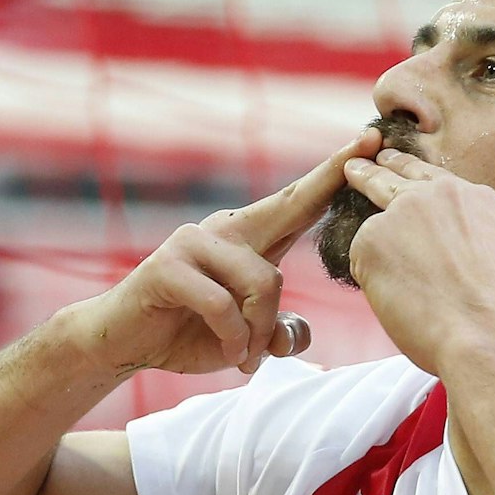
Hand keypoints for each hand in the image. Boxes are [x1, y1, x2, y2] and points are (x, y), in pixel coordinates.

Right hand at [69, 129, 380, 377]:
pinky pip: (223, 304)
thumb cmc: (187, 332)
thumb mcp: (246, 337)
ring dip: (262, 331)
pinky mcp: (169, 266)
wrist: (123, 343)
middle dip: (331, 176)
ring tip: (248, 358)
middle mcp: (225, 229)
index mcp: (248, 239)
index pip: (299, 204)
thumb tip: (295, 336)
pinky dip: (234, 338)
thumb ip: (277, 331)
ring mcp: (195, 242)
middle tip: (369, 139)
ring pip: (265, 282)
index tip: (372, 136)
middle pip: (289, 205)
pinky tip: (230, 356)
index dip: (334, 173)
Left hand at [343, 149, 494, 375]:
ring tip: (381, 264)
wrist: (480, 332)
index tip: (391, 160)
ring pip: (374, 221)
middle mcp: (437, 194)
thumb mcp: (489, 251)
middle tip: (355, 165)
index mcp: (474, 197)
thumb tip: (432, 244)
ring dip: (373, 243)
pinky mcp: (371, 236)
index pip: (432, 175)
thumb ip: (460, 232)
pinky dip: (371, 279)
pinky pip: (361, 257)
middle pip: (394, 174)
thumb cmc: (490, 312)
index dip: (407, 168)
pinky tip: (395, 298)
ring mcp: (402, 211)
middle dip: (372, 170)